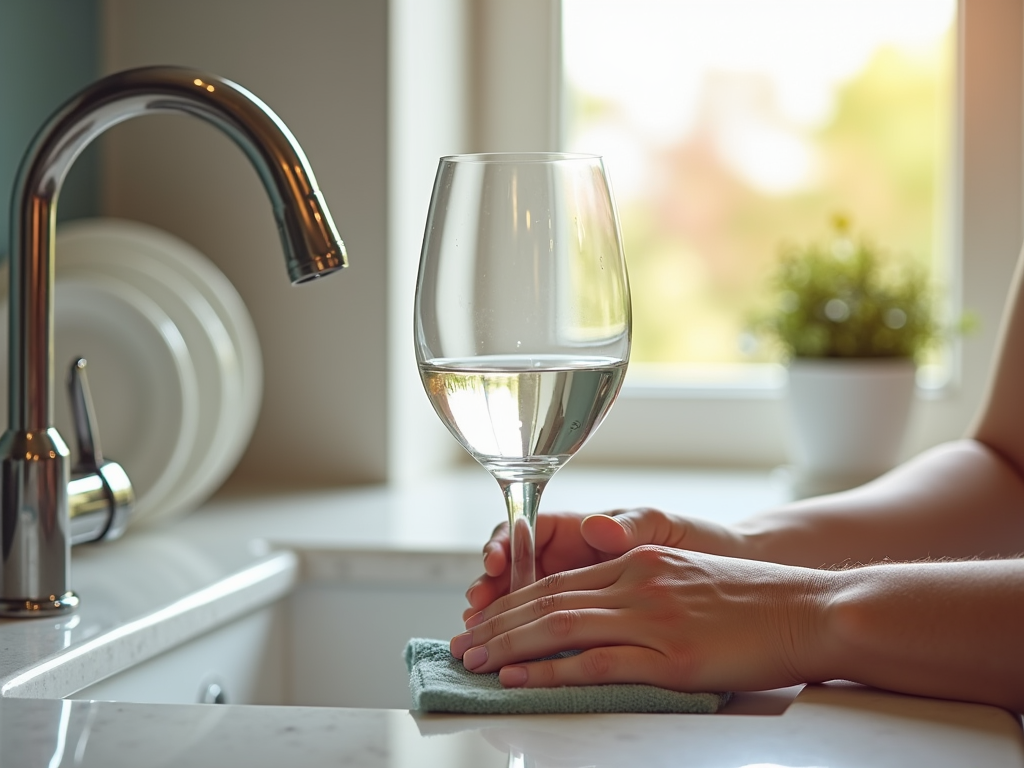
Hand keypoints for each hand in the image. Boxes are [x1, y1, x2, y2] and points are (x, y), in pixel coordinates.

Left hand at [451, 545, 831, 692]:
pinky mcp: (672, 655)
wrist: (811, 609)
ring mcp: (653, 617)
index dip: (513, 601)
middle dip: (497, 623)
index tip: (483, 618)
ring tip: (473, 660)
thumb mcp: (687, 579)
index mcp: (639, 560)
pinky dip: (551, 671)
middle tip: (460, 642)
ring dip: (508, 645)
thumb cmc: (755, 601)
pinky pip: (597, 662)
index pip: (559, 580)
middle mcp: (638, 580)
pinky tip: (520, 678)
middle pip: (548, 600)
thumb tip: (596, 615)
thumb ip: (640, 587)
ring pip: (561, 627)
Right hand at [464, 508, 747, 619]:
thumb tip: (596, 527)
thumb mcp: (666, 529)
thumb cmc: (700, 545)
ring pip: (526, 599)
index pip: (529, 529)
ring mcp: (580, 585)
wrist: (739, 586)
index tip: (493, 564)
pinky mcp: (591, 614)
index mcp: (584, 527)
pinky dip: (527, 635)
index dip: (504, 545)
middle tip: (474, 615)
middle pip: (518, 569)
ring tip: (479, 635)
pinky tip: (511, 653)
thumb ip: (630, 526)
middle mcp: (574, 554)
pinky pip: (549, 623)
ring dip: (500, 617)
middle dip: (491, 591)